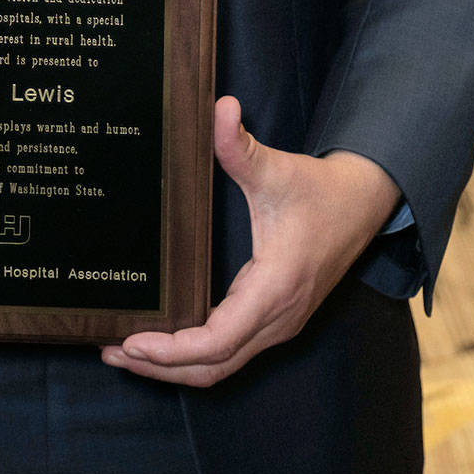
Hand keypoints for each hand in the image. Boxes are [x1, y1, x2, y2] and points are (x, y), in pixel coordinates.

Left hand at [102, 95, 399, 387]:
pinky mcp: (275, 319)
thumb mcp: (277, 168)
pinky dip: (195, 356)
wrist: (363, 204)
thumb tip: (220, 107)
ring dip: (175, 366)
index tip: (132, 342)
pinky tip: (164, 342)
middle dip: (160, 367)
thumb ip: (240, 146)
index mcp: (274, 289)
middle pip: (213, 366)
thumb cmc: (318, 190)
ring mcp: (278, 324)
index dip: (173, 349)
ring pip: (222, 365)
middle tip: (110, 351)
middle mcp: (277, 318)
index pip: (218, 340)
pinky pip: (231, 351)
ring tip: (125, 352)